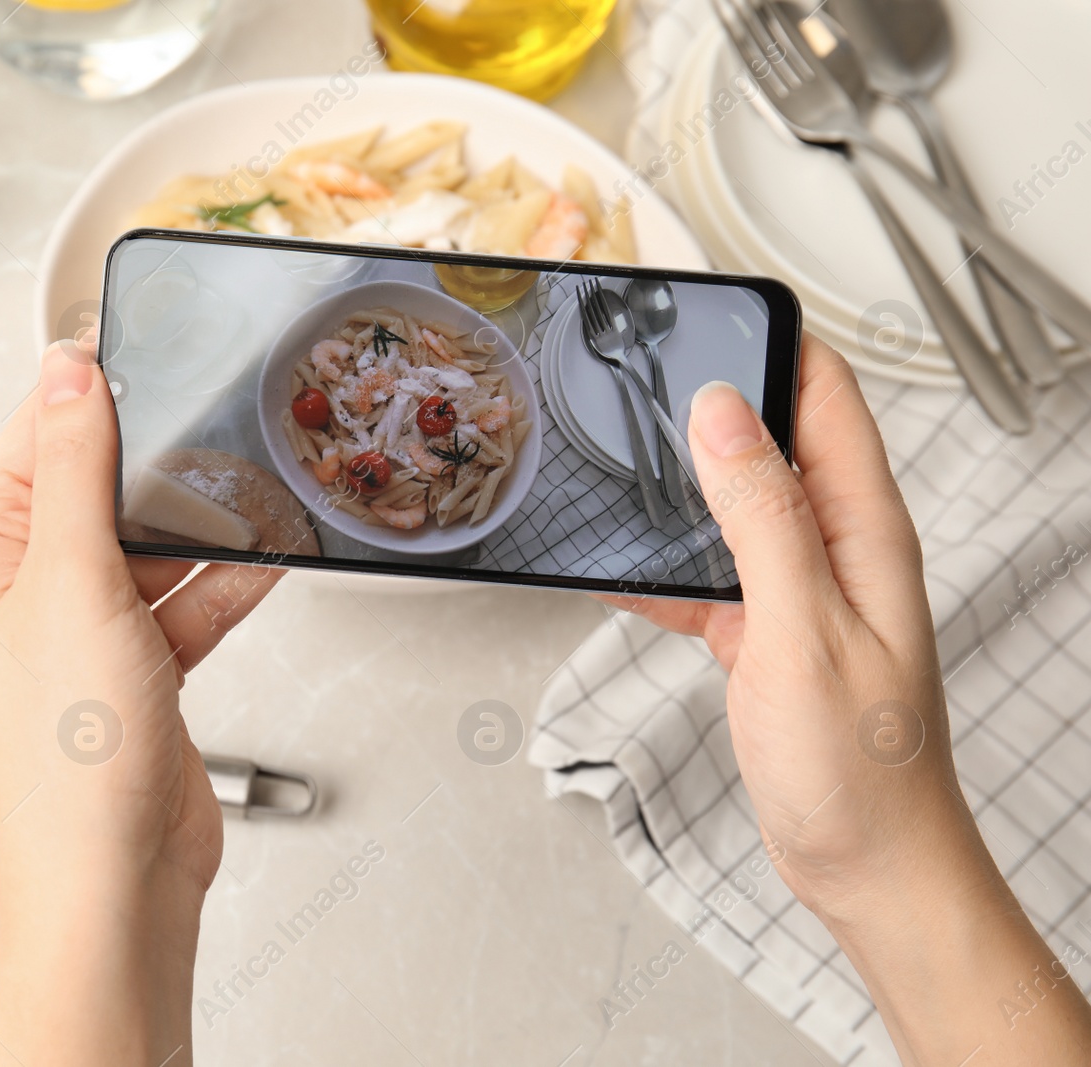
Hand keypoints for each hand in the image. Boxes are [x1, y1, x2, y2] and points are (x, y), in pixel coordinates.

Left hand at [0, 337, 281, 1066]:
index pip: (36, 434)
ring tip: (254, 492)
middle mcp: (31, 584)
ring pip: (154, 539)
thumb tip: (68, 371)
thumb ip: (75, 471)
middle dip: (159, 459)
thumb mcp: (72, 584)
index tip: (150, 342)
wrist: (116, 880)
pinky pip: (191, 596)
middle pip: (102, 482)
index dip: (91, 386)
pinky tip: (271, 556)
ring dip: (203, 523)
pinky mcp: (143, 664)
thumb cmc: (68, 762)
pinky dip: (228, 581)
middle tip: (216, 422)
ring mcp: (90, 625)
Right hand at [607, 335, 1090, 1063]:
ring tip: (621, 459)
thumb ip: (763, 517)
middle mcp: (837, 547)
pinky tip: (617, 569)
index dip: (774, 343)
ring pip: (732, 504)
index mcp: (866, 530)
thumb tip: (725, 416)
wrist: (866, 863)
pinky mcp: (764, 631)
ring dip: (681, 482)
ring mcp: (799, 589)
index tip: (712, 314)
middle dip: (714, 399)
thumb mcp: (802, 628)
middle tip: (644, 373)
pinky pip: (706, 574)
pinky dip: (661, 566)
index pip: (828, 398)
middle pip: (774, 439)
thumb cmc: (861, 769)